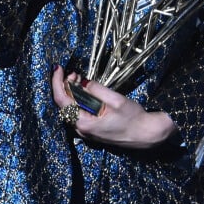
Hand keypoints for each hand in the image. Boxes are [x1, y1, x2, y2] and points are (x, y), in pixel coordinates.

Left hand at [51, 66, 176, 149]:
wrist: (146, 135)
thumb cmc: (133, 118)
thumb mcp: (115, 100)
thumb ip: (96, 90)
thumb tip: (81, 82)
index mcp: (84, 123)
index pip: (61, 100)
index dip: (57, 82)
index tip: (58, 68)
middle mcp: (81, 129)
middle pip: (64, 105)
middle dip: (65, 86)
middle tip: (73, 72)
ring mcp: (86, 131)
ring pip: (71, 109)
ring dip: (72, 92)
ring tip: (77, 78)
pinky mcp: (92, 130)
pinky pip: (79, 113)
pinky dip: (78, 100)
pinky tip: (84, 91)